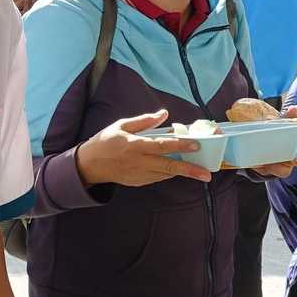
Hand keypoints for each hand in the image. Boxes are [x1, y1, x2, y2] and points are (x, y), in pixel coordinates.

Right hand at [75, 110, 211, 187]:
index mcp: (135, 146)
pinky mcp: (139, 182)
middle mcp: (139, 162)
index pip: (162, 145)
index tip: (197, 145)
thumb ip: (144, 121)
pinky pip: (159, 177)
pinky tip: (177, 167)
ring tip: (200, 170)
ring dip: (183, 171)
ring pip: (166, 173)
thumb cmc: (106, 142)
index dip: (181, 145)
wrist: (90, 165)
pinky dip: (169, 171)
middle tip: (207, 173)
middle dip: (190, 170)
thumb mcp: (121, 126)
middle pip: (169, 166)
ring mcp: (140, 175)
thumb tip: (164, 114)